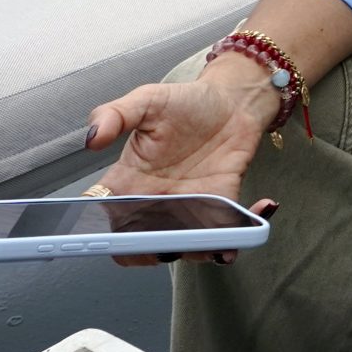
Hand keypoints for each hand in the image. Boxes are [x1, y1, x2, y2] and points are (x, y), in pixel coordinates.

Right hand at [83, 57, 279, 267]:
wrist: (231, 100)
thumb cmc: (185, 102)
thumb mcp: (146, 100)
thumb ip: (114, 115)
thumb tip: (92, 138)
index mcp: (127, 182)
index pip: (100, 219)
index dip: (98, 235)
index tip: (106, 236)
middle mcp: (154, 202)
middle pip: (139, 243)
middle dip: (149, 251)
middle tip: (163, 244)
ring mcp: (187, 207)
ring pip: (182, 245)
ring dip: (196, 249)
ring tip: (212, 239)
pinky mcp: (221, 203)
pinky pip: (226, 230)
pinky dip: (239, 233)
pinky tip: (259, 208)